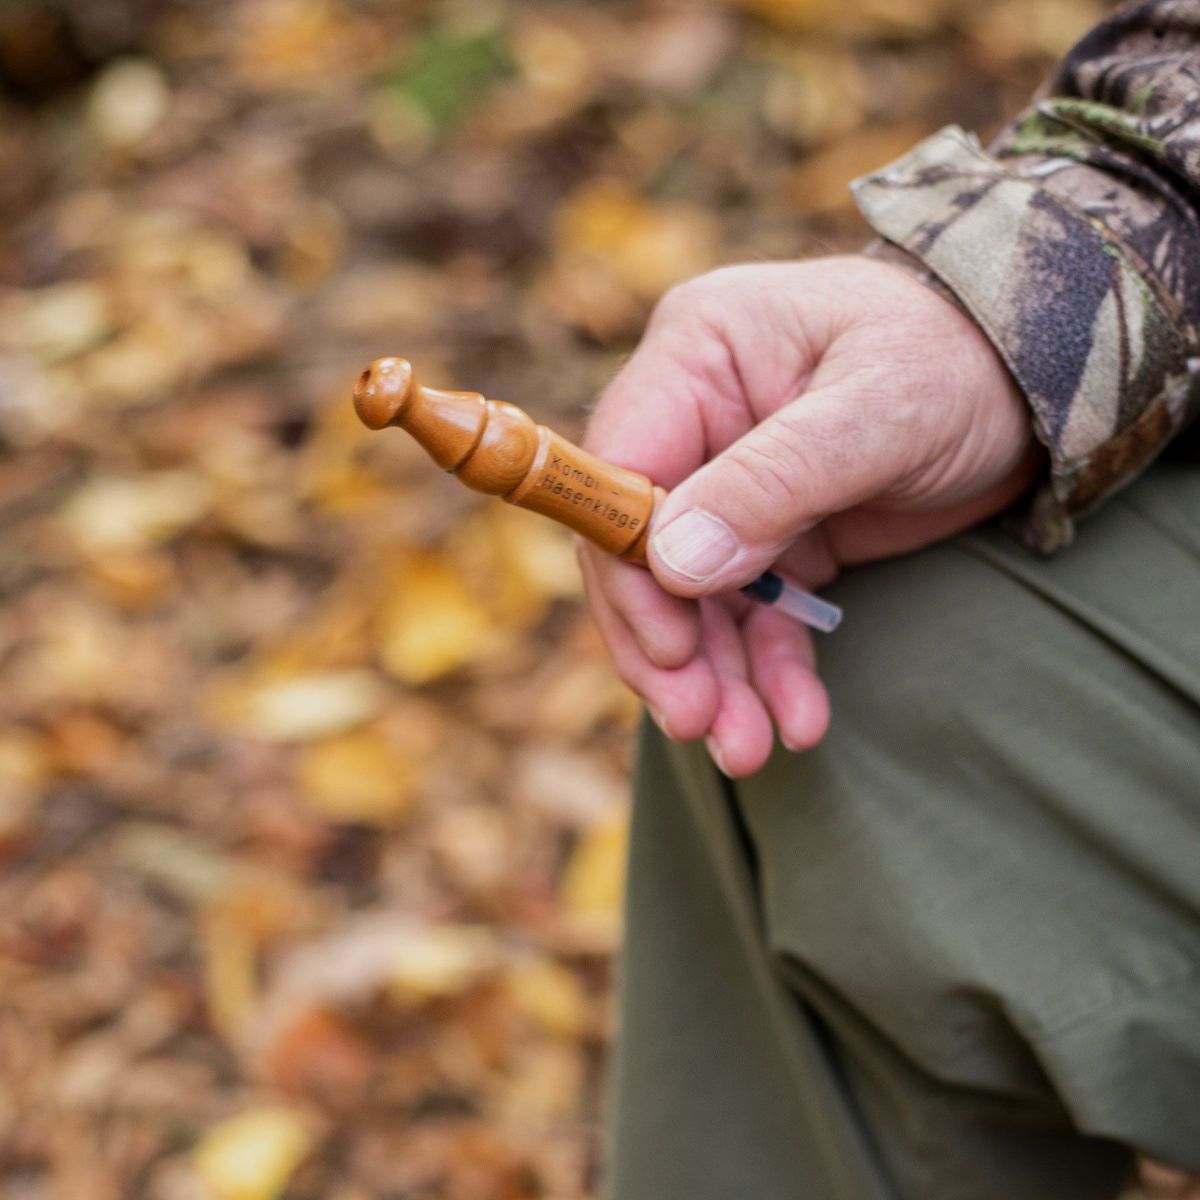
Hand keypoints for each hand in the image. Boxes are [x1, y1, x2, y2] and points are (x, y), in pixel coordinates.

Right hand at [579, 256, 1043, 776]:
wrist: (1034, 384)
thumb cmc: (959, 360)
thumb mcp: (879, 411)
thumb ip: (773, 482)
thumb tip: (672, 563)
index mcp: (698, 354)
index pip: (620, 467)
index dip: (628, 564)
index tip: (669, 646)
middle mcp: (697, 420)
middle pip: (642, 548)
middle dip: (668, 645)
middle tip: (697, 722)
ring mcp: (731, 484)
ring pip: (692, 598)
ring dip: (715, 677)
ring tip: (746, 749)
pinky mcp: (774, 535)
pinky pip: (755, 614)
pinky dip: (769, 670)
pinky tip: (797, 720)